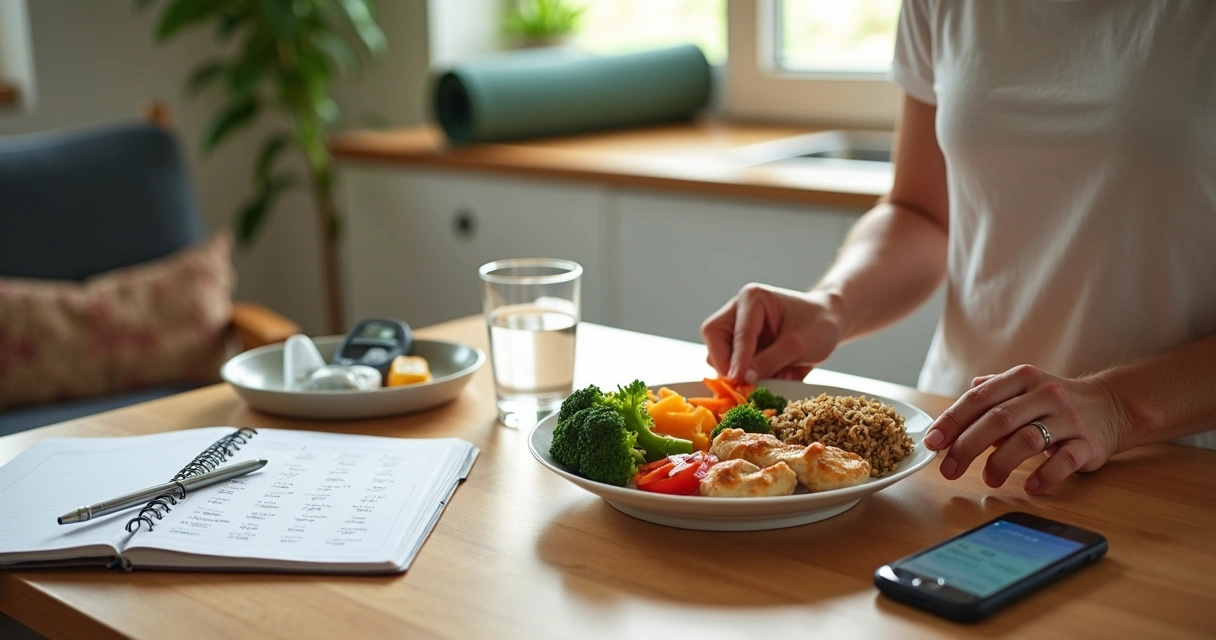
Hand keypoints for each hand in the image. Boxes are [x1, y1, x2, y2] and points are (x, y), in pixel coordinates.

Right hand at [700, 283, 845, 384]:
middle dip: (726, 363)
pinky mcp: (740, 345)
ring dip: (736, 371)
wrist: (830, 322)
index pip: (737, 333)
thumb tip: (744, 380)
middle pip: (714, 338)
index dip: (736, 359)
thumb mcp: (799, 345)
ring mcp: (736, 328)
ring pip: (718, 354)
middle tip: (742, 385)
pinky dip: (746, 375)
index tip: (738, 381)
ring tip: (767, 378)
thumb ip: (770, 361)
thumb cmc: (819, 324)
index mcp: (752, 299)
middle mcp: (738, 310)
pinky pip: (731, 364)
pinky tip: (771, 376)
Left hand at [924, 364, 1134, 493]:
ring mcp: (1068, 419)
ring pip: (1027, 440)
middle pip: (998, 420)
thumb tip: (950, 416)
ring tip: (988, 480)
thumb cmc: (1055, 401)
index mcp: (1022, 378)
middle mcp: (1045, 394)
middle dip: (967, 447)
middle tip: (949, 469)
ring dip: (1000, 463)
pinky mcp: (1089, 443)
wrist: (1113, 405)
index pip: (979, 398)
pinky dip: (1043, 477)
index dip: (952, 421)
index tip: (932, 443)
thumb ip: (987, 397)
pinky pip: (1063, 462)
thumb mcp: (1022, 388)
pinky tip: (1029, 488)